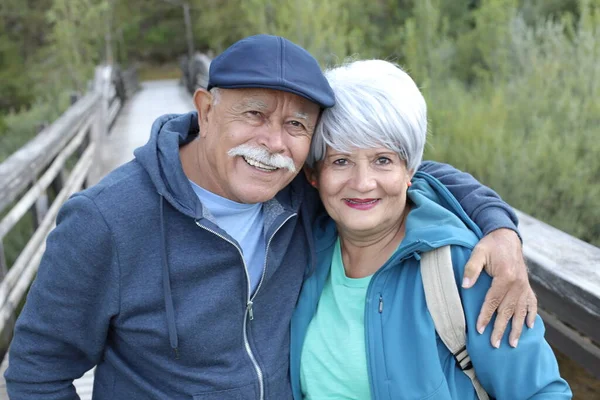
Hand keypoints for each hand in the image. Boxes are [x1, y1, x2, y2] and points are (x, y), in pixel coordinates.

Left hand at [462, 228, 536, 347]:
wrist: (507, 236)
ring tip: (512, 344)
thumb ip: (471, 269)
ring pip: (520, 311)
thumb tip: (465, 286)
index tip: (479, 330)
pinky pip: (532, 303)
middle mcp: (518, 284)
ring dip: (516, 328)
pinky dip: (531, 315)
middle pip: (507, 310)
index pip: (493, 301)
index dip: (485, 316)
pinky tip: (530, 327)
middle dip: (501, 329)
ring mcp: (525, 286)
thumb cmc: (490, 245)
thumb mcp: (478, 252)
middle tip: (494, 344)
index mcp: (505, 276)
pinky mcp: (527, 286)